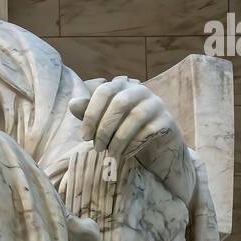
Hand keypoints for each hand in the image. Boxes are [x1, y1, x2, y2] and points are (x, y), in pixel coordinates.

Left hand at [68, 76, 182, 162]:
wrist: (156, 149)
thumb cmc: (125, 132)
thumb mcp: (104, 123)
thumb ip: (88, 113)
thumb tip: (72, 104)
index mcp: (123, 86)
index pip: (104, 91)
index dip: (91, 114)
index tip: (85, 136)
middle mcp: (141, 91)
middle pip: (119, 103)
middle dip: (104, 128)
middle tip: (97, 147)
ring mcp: (156, 104)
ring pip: (134, 117)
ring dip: (118, 140)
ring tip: (110, 154)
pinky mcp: (167, 121)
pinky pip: (148, 131)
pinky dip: (132, 146)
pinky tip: (125, 154)